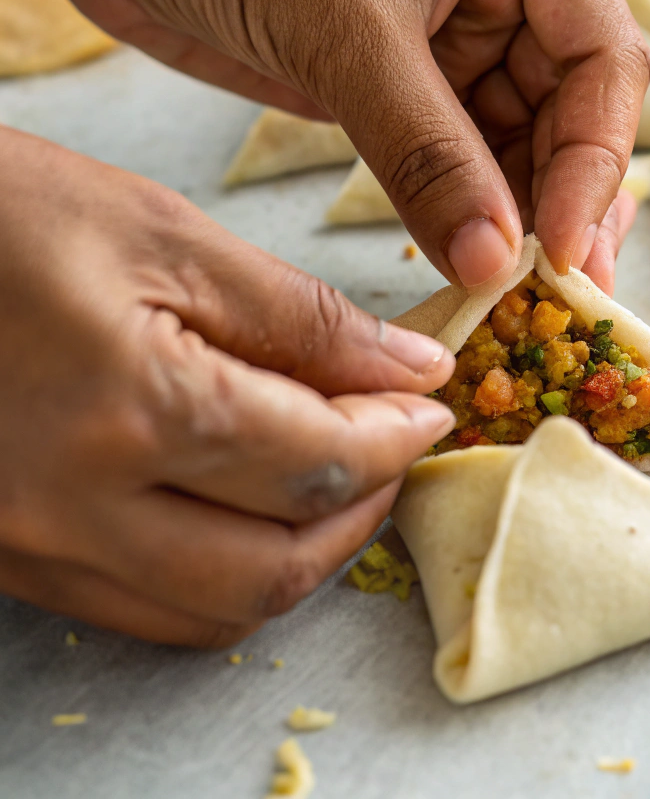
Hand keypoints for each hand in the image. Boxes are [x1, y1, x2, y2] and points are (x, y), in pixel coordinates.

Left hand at [0, 0, 649, 292]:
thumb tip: (496, 258)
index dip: (594, 159)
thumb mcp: (344, 29)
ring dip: (515, 220)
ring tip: (519, 295)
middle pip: (570, 111)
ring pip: (515, 145)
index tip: (559, 244)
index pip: (602, 57)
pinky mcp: (402, 82)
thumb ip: (427, 153)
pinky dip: (463, 214)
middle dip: (562, 202)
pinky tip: (469, 262)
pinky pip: (455, 160)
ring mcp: (454, 35)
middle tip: (560, 293)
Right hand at [0, 127, 454, 645]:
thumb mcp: (168, 235)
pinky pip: (146, 607)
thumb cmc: (5, 214)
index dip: (397, 436)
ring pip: (213, 612)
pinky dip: (225, 573)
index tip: (431, 403)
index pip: (315, 462)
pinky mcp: (9, 553)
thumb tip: (411, 366)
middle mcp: (71, 506)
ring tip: (338, 478)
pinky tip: (250, 507)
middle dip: (363, 509)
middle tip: (396, 444)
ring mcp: (29, 546)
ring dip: (302, 554)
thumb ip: (303, 315)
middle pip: (273, 566)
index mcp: (127, 408)